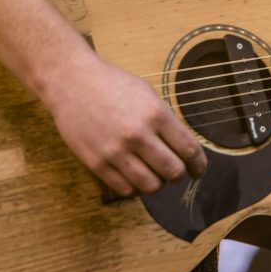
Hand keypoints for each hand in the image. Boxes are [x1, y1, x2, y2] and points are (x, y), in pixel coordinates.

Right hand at [43, 50, 207, 197]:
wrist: (71, 81)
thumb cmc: (110, 83)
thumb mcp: (146, 93)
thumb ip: (165, 120)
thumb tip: (182, 147)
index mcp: (155, 113)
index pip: (189, 150)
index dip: (198, 164)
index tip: (198, 169)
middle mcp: (138, 134)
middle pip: (173, 172)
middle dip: (179, 174)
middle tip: (175, 171)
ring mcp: (116, 151)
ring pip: (151, 186)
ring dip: (158, 183)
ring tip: (154, 174)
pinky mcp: (97, 163)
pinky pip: (126, 189)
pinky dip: (135, 187)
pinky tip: (134, 176)